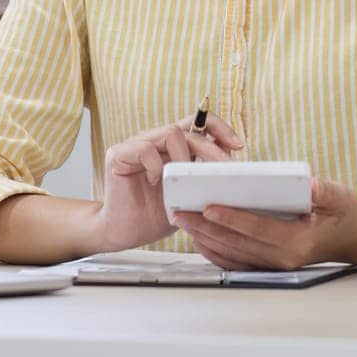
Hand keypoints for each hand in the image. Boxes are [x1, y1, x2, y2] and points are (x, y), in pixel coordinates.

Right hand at [92, 116, 242, 252]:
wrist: (126, 233)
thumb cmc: (156, 214)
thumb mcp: (189, 194)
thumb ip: (203, 176)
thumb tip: (230, 161)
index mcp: (173, 146)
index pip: (199, 123)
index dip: (220, 128)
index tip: (238, 146)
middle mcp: (155, 140)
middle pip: (190, 128)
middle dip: (212, 148)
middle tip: (223, 168)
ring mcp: (136, 144)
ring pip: (170, 133)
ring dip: (185, 157)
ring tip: (186, 180)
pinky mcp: (119, 154)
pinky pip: (145, 149)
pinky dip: (156, 166)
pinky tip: (156, 184)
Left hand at [172, 177, 356, 269]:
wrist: (353, 238)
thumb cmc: (344, 214)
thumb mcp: (340, 197)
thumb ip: (325, 192)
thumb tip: (313, 185)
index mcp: (298, 241)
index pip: (257, 228)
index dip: (232, 218)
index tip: (208, 207)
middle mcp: (283, 258)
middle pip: (237, 243)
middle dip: (206, 227)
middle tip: (181, 213)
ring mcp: (274, 264)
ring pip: (232, 254)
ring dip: (206, 238)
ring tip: (184, 222)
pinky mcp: (269, 264)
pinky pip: (236, 261)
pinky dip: (215, 251)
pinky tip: (200, 237)